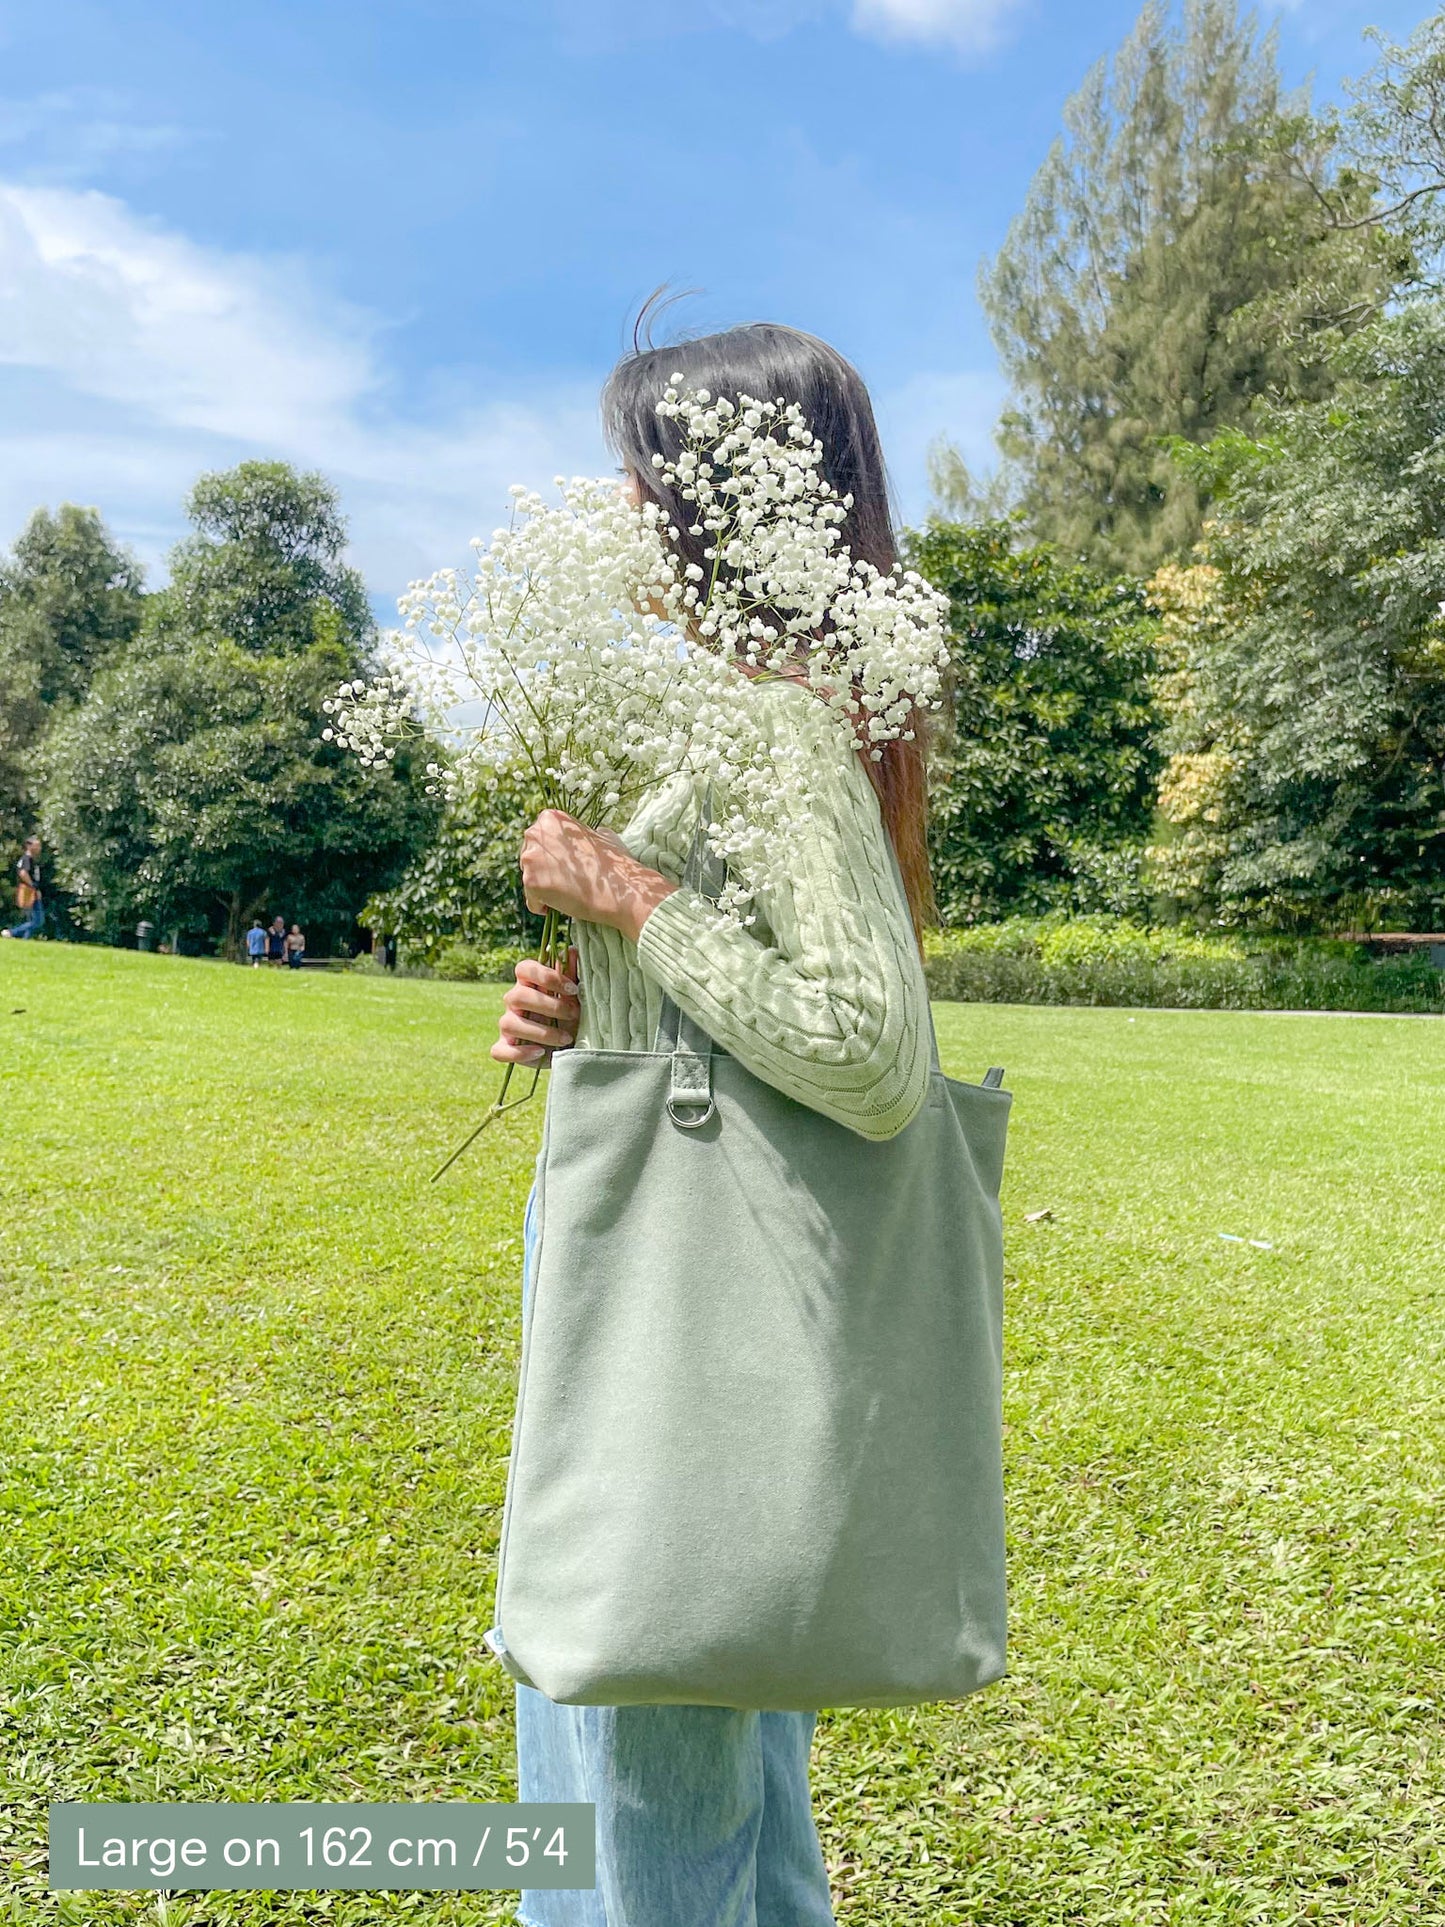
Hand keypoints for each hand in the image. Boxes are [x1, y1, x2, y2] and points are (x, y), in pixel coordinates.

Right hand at [493, 946, 580, 1065]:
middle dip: (549, 1006)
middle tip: (574, 1014)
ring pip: (510, 1024)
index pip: (524, 968)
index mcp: (528, 983)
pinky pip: (499, 1051)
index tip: (573, 988)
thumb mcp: (576, 996)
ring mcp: (507, 1024)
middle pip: (517, 996)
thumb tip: (570, 950)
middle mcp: (513, 1001)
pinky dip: (519, 1053)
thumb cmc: (571, 1015)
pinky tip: (541, 1053)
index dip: (547, 976)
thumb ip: (571, 974)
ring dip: (541, 1032)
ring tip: (566, 1038)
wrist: (570, 1046)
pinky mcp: (504, 1047)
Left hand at [519, 810, 677, 942]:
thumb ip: (583, 833)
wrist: (620, 888)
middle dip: (544, 872)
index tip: (567, 867)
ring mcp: (531, 857)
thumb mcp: (601, 835)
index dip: (552, 857)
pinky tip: (561, 905)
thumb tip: (590, 834)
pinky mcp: (530, 881)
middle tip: (567, 882)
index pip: (539, 840)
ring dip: (544, 889)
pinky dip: (543, 906)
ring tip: (567, 894)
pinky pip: (531, 900)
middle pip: (529, 858)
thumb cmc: (615, 863)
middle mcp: (535, 833)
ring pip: (529, 878)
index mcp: (551, 818)